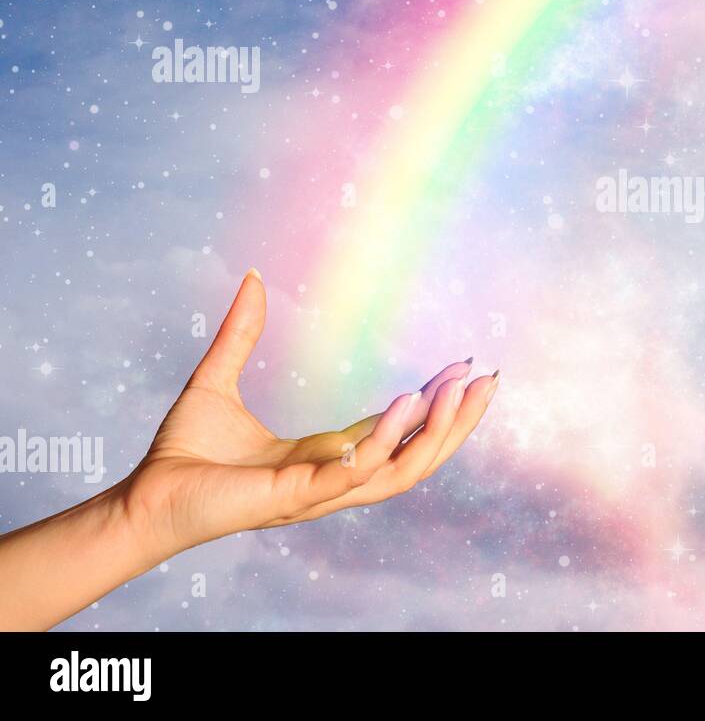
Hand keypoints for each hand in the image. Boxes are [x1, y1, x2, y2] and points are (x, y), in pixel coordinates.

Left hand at [119, 270, 498, 555]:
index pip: (396, 431)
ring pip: (402, 470)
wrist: (143, 499)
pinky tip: (408, 399)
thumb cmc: (180, 454)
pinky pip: (357, 470)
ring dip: (439, 431)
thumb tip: (250, 276)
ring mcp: (320, 491)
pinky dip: (387, 437)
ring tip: (464, 388)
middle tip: (491, 381)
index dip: (432, 401)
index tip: (463, 366)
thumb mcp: (215, 379)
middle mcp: (332, 477)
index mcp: (324, 456)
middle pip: (416, 457)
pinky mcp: (298, 497)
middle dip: (458, 423)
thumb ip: (241, 332)